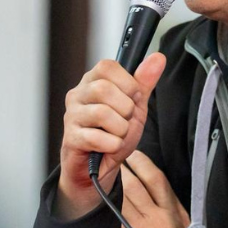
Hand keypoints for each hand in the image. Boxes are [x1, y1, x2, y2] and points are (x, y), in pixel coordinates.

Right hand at [55, 53, 165, 220]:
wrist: (100, 169)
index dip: (127, 83)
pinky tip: (109, 147)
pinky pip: (97, 137)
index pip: (107, 66)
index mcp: (93, 81)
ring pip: (102, 113)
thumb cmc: (114, 133)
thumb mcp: (135, 106)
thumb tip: (157, 58)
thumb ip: (144, 82)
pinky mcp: (70, 138)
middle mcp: (78, 95)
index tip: (132, 98)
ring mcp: (72, 116)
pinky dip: (112, 145)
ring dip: (120, 129)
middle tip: (125, 121)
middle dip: (126, 109)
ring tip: (118, 135)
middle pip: (104, 89)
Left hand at [120, 151, 200, 227]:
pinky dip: (118, 202)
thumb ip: (175, 210)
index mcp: (172, 212)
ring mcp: (138, 226)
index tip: (136, 154)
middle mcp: (154, 216)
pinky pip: (121, 213)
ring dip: (119, 184)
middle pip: (135, 185)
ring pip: (125, 198)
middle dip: (126, 168)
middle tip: (119, 157)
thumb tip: (164, 194)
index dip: (144, 164)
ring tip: (114, 172)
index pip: (155, 180)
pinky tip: (114, 197)